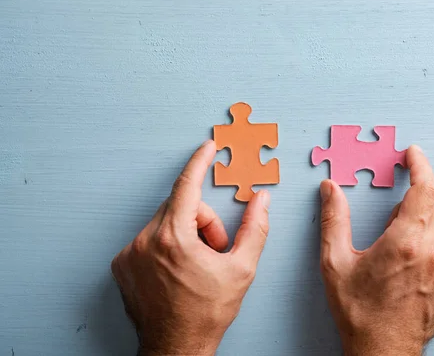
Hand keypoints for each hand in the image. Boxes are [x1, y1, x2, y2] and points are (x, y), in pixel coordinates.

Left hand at [111, 140, 270, 355]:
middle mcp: (145, 241)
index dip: (200, 162)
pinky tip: (177, 269)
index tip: (207, 146)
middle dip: (203, 220)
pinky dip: (166, 244)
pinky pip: (148, 238)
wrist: (175, 347)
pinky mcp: (122, 264)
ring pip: (165, 221)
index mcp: (174, 238)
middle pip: (181, 206)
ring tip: (197, 263)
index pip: (187, 185)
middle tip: (217, 247)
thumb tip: (262, 200)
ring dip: (185, 232)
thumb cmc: (208, 312)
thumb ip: (255, 228)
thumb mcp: (241, 269)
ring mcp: (130, 253)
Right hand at [319, 145, 433, 355]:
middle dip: (421, 193)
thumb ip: (334, 220)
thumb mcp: (334, 263)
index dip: (420, 165)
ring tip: (419, 233)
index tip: (414, 155)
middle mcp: (433, 252)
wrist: (381, 351)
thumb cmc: (358, 309)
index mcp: (403, 242)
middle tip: (398, 213)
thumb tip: (330, 188)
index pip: (424, 188)